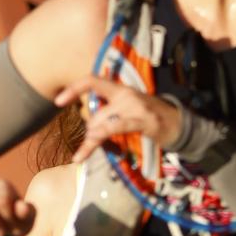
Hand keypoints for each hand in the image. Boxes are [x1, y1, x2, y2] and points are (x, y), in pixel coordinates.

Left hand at [54, 75, 183, 167]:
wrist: (178, 124)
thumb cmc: (150, 118)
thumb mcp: (127, 109)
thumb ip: (108, 113)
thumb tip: (89, 126)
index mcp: (120, 89)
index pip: (92, 81)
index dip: (73, 89)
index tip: (57, 101)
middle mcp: (125, 94)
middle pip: (94, 113)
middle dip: (89, 132)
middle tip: (91, 145)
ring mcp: (134, 106)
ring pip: (101, 123)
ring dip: (91, 141)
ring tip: (84, 153)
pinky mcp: (142, 120)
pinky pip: (117, 126)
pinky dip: (103, 133)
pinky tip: (91, 140)